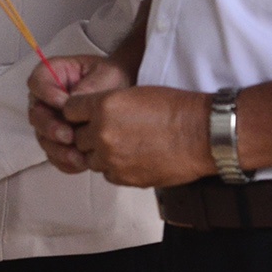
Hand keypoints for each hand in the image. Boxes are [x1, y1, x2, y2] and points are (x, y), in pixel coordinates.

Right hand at [28, 54, 131, 173]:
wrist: (123, 96)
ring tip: (78, 157)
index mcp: (52, 75)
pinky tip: (80, 163)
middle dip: (50, 128)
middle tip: (68, 136)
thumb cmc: (111, 78)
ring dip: (58, 150)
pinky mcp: (59, 142)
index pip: (37, 83)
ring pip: (43, 138)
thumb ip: (89, 87)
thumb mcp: (106, 75)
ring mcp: (50, 122)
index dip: (46, 94)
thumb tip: (71, 104)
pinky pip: (55, 155)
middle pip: (36, 115)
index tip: (64, 103)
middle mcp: (45, 100)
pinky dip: (65, 162)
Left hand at [62, 85, 213, 187]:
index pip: (69, 111)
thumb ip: (106, 105)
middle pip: (77, 137)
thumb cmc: (175, 109)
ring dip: (101, 153)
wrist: (202, 134)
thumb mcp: (133, 93)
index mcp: (103, 106)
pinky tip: (133, 158)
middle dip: (89, 135)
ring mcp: (112, 158)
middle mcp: (102, 133)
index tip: (84, 115)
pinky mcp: (124, 178)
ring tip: (124, 146)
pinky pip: (107, 174)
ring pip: (90, 158)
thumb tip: (92, 115)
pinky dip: (115, 168)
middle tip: (109, 131)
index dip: (77, 113)